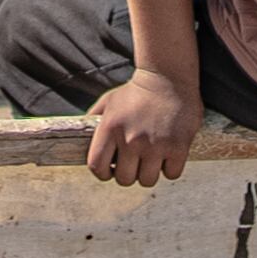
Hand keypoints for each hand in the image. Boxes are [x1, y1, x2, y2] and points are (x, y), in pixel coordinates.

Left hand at [85, 72, 199, 186]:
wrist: (169, 76)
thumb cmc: (136, 91)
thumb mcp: (108, 101)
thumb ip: (93, 120)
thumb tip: (78, 139)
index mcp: (110, 128)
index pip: (96, 166)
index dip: (103, 173)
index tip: (111, 169)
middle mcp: (131, 139)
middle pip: (124, 179)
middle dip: (129, 173)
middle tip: (136, 162)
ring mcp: (155, 145)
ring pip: (147, 180)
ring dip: (149, 172)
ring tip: (152, 158)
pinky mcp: (177, 147)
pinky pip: (171, 174)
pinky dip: (170, 167)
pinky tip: (169, 153)